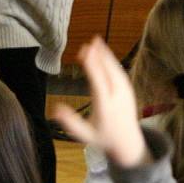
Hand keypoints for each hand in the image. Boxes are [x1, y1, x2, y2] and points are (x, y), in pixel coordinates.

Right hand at [53, 36, 146, 167]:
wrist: (128, 141)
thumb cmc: (103, 137)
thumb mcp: (84, 135)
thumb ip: (70, 122)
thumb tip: (55, 109)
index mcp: (106, 107)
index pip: (98, 83)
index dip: (92, 67)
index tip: (85, 54)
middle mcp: (117, 97)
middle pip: (108, 73)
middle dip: (98, 57)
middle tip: (88, 44)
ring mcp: (125, 92)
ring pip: (115, 69)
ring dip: (106, 55)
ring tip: (95, 41)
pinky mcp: (128, 89)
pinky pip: (119, 71)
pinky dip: (111, 60)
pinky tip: (104, 51)